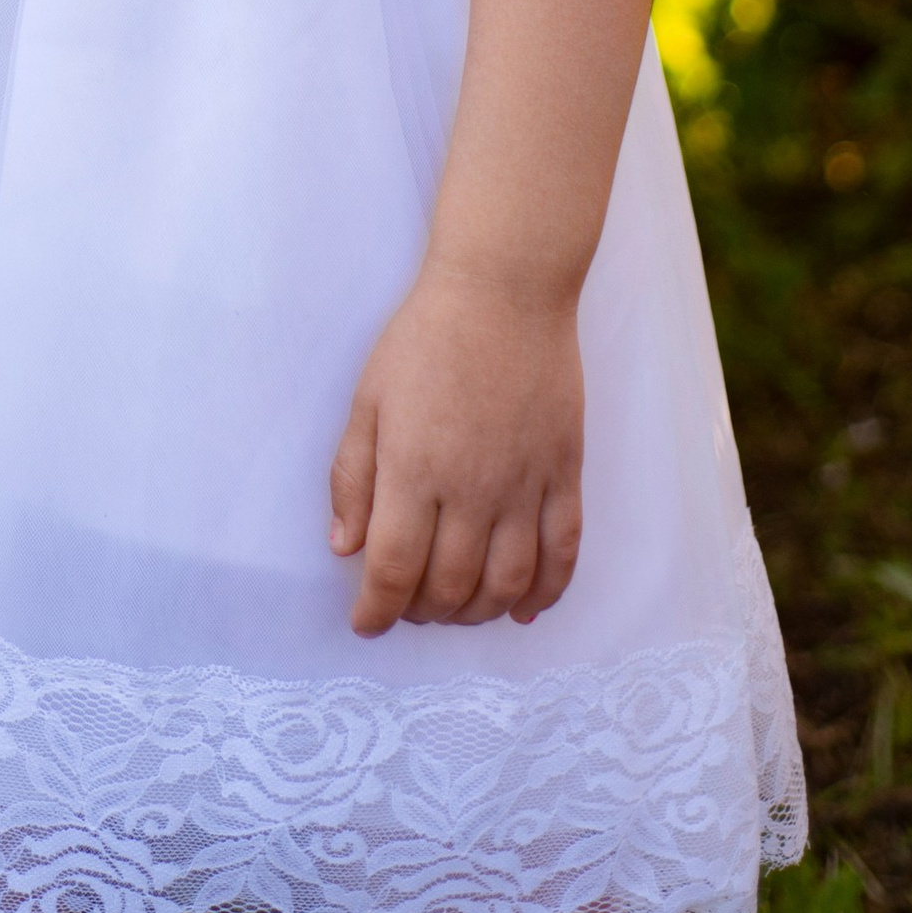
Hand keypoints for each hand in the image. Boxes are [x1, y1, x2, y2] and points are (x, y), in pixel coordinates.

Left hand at [328, 269, 583, 634]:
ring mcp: (526, 484)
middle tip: (407, 608)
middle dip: (423, 612)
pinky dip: (546, 593)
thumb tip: (345, 549)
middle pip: (451, 585)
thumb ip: (353, 475)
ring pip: (508, 583)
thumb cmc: (425, 336)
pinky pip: (564, 553)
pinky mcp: (566, 473)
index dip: (376, 609)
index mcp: (414, 468)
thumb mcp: (369, 397)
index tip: (364, 623)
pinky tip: (524, 609)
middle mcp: (473, 488)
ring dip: (479, 613)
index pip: (394, 568)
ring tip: (457, 610)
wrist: (505, 288)